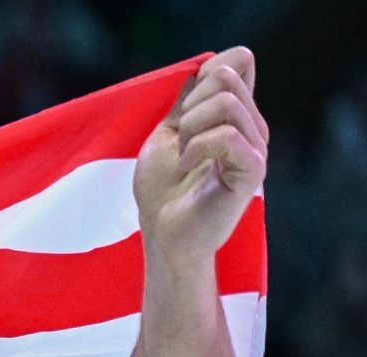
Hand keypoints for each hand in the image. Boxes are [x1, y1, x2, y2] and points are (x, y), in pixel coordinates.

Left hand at [134, 48, 267, 270]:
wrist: (163, 234)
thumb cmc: (162, 190)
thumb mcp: (167, 135)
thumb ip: (187, 102)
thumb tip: (206, 67)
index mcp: (233, 116)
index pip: (239, 62)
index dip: (205, 72)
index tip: (183, 110)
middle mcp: (251, 127)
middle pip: (226, 77)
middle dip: (189, 105)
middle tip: (180, 142)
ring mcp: (255, 148)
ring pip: (227, 103)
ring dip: (191, 128)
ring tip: (184, 156)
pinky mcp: (253, 170)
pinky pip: (228, 136)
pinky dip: (197, 147)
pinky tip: (187, 167)